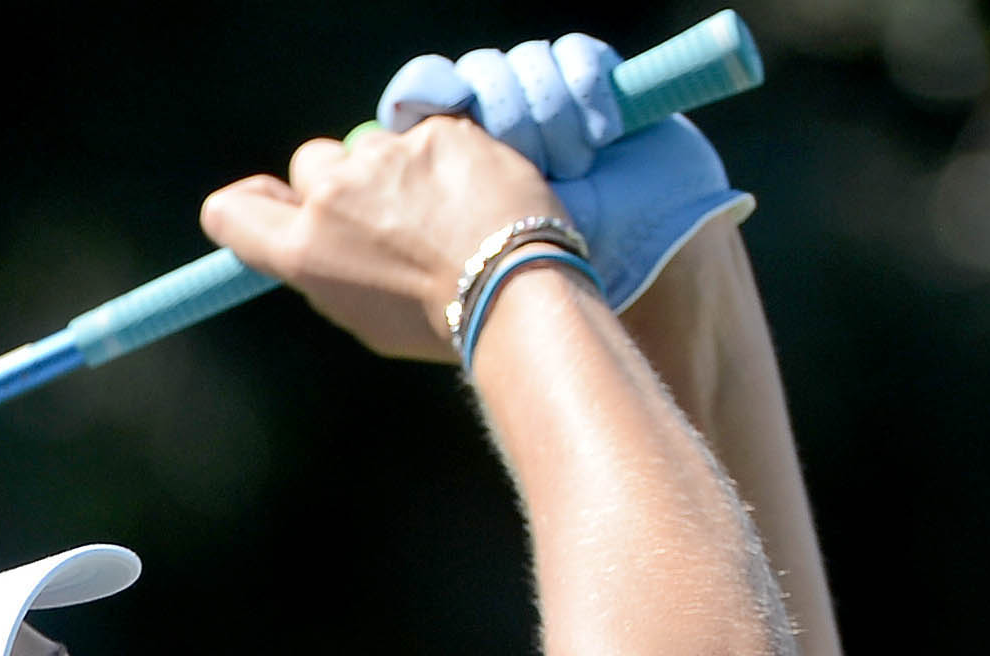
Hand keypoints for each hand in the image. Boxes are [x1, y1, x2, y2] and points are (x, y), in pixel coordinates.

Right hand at [197, 114, 565, 365]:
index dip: (247, 206)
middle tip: (384, 220)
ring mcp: (384, 156)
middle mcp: (332, 196)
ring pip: (373, 148)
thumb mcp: (361, 315)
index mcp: (303, 251)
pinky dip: (445, 160)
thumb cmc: (438, 322)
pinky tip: (472, 195)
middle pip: (310, 165)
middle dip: (338, 184)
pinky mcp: (435, 131)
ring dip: (397, 171)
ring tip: (442, 213)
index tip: (272, 209)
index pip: (230, 211)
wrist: (515, 290)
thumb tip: (320, 240)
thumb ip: (327, 268)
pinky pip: (427, 136)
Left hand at [379, 36, 755, 313]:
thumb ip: (398, 203)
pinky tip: (602, 138)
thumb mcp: (456, 243)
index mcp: (453, 158)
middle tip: (527, 169)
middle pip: (478, 72)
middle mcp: (498, 123)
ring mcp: (548, 102)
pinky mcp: (597, 84)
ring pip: (526, 63)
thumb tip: (351, 158)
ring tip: (576, 168)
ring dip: (551, 116)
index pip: (420, 93)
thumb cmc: (542, 266)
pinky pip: (575, 55)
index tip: (440, 105)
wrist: (638, 260)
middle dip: (505, 118)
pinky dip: (587, 92)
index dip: (426, 89)